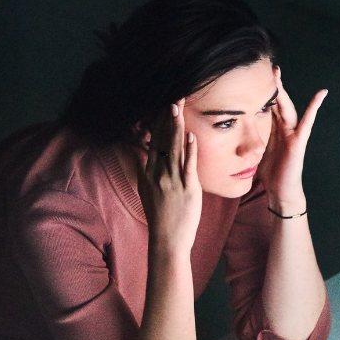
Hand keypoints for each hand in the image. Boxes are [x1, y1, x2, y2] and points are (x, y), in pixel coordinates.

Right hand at [140, 98, 201, 254]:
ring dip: (176, 126)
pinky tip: (190, 136)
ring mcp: (172, 182)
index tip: (162, 106)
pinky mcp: (187, 190)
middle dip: (167, 118)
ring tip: (177, 108)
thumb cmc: (162, 219)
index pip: (154, 143)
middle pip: (162, 140)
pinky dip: (189, 150)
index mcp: (149, 175)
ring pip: (174, 148)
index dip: (158, 123)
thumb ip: (151, 174)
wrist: (167, 241)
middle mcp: (158, 175)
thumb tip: (152, 159)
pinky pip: (188, 166)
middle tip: (172, 97)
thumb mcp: (150, 193)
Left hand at [257, 67, 326, 213]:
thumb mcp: (255, 151)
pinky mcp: (299, 141)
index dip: (260, 92)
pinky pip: (307, 121)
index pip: (265, 106)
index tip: (250, 77)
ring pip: (287, 107)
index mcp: (271, 130)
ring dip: (282, 91)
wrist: (281, 191)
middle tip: (265, 67)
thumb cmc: (269, 173)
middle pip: (276, 102)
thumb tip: (232, 132)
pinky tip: (321, 93)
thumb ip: (249, 139)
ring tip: (278, 73)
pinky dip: (314, 107)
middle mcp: (282, 128)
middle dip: (271, 85)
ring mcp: (292, 133)